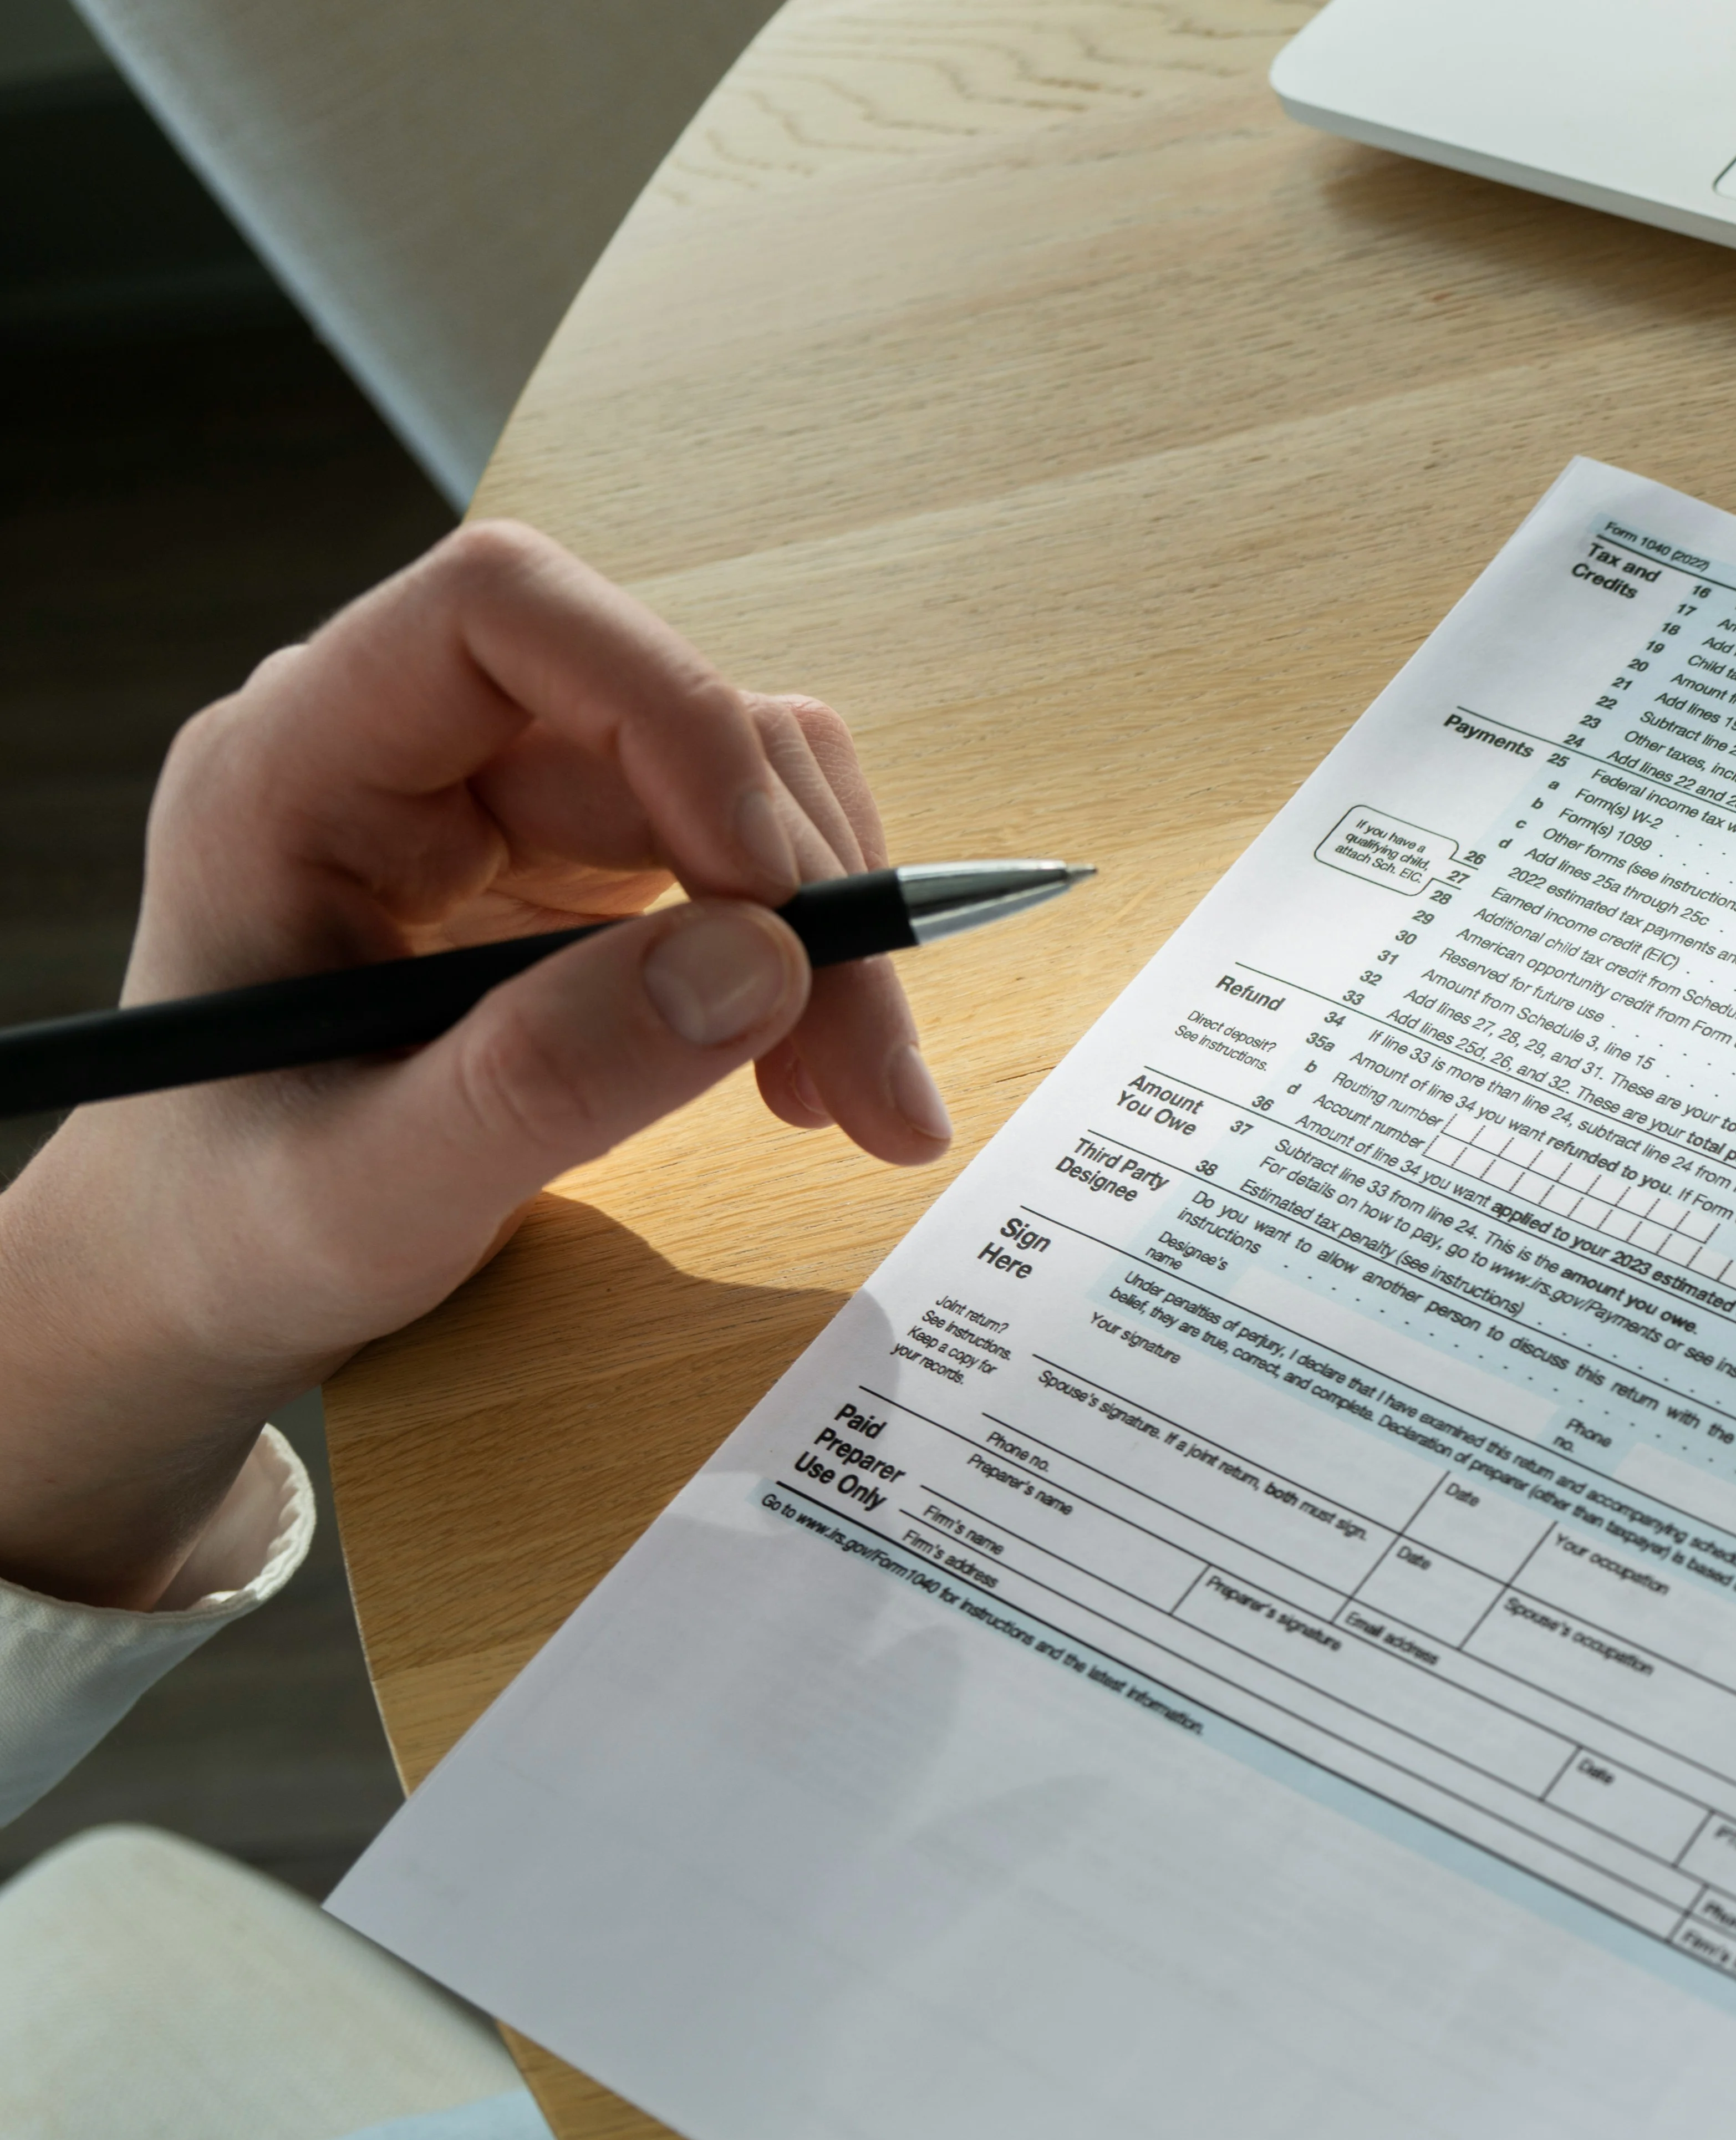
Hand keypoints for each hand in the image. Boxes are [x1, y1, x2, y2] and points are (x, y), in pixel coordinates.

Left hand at [0, 523, 950, 1606]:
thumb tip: (761, 966)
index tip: (772, 903)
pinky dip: (805, 964)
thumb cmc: (230, 1227)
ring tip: (852, 1102)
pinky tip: (803, 1074)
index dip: (668, 710)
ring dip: (827, 935)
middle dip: (799, 887)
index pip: (504, 611)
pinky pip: (738, 858)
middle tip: (871, 1082)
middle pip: (666, 716)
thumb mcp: (365, 1193)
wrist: (202, 1271)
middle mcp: (403, 749)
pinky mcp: (570, 867)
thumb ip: (541, 1080)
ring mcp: (497, 801)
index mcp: (292, 769)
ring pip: (737, 782)